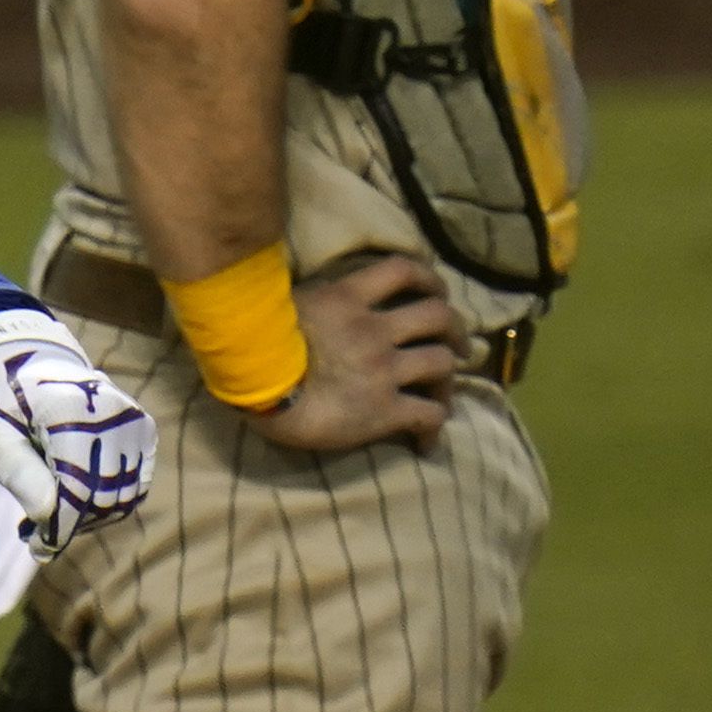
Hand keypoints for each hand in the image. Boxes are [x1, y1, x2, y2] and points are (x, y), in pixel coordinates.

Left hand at [0, 309, 157, 549]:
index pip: (76, 485)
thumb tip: (47, 514)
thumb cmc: (11, 411)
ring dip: (88, 520)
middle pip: (101, 497)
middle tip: (38, 536)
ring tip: (54, 516)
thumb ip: (18, 473)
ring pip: (121, 499)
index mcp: (72, 408)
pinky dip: (107, 506)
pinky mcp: (146, 434)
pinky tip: (77, 503)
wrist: (42, 372)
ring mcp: (136, 423)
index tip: (39, 550)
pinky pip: (134, 490)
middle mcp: (114, 413)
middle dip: (69, 526)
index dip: (59, 526)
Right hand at [249, 254, 464, 455]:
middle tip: (459, 345)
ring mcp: (384, 370)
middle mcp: (376, 329)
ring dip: (448, 380)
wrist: (252, 387)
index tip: (436, 293)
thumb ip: (315, 301)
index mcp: (349, 298)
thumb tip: (316, 301)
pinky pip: (428, 414)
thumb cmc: (253, 346)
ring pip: (441, 364)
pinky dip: (435, 425)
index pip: (403, 270)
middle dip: (456, 330)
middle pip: (438, 316)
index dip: (429, 279)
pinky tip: (426, 441)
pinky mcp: (384, 409)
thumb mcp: (286, 305)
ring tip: (444, 394)